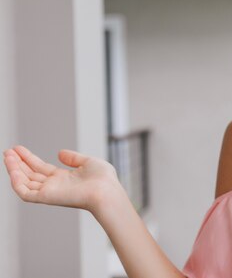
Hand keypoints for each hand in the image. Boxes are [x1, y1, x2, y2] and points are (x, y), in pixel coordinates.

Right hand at [3, 146, 119, 212]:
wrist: (106, 191)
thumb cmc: (103, 179)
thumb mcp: (88, 162)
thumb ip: (73, 158)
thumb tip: (59, 152)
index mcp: (64, 178)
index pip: (40, 168)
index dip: (28, 158)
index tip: (18, 149)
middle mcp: (54, 186)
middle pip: (30, 174)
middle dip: (18, 163)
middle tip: (7, 151)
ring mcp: (49, 192)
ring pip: (25, 182)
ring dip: (14, 170)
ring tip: (7, 156)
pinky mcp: (46, 198)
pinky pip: (26, 193)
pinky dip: (17, 184)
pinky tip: (12, 171)